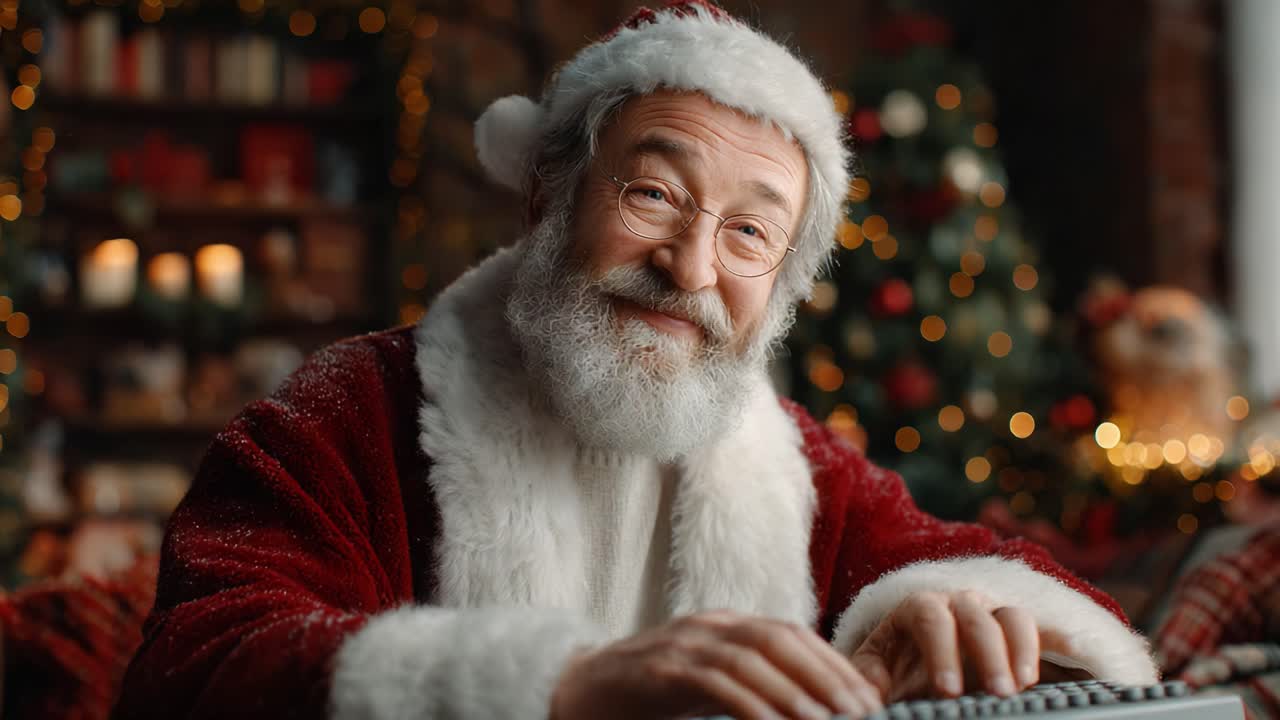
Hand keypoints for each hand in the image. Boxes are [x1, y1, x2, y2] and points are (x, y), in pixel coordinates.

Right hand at [550, 610, 883, 719]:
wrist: (575, 693)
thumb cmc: (646, 699)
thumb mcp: (705, 687)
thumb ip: (746, 689)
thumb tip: (805, 713)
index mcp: (723, 625)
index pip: (791, 633)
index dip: (834, 663)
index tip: (868, 700)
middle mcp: (708, 625)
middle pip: (779, 638)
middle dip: (826, 674)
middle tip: (860, 713)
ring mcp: (682, 643)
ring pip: (751, 656)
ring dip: (795, 691)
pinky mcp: (659, 670)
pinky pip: (714, 682)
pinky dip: (750, 705)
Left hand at [850, 590, 1069, 702]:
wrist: (913, 675)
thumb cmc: (893, 674)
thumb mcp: (873, 674)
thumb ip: (868, 676)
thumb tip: (871, 690)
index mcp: (918, 607)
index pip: (930, 616)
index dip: (940, 651)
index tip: (947, 691)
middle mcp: (958, 604)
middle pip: (977, 616)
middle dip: (988, 654)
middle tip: (997, 694)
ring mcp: (992, 616)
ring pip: (1013, 617)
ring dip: (1022, 649)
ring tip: (1023, 686)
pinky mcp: (1019, 636)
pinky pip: (1044, 631)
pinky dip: (1062, 641)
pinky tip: (1077, 655)